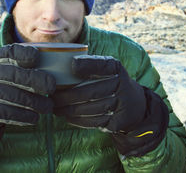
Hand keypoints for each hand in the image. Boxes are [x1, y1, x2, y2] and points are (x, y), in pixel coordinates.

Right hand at [0, 43, 55, 130]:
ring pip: (9, 94)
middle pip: (11, 73)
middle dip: (34, 79)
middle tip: (52, 87)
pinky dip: (21, 116)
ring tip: (48, 107)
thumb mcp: (13, 72)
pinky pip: (2, 111)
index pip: (9, 51)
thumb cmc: (6, 85)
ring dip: (31, 101)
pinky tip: (34, 118)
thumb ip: (31, 68)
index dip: (22, 53)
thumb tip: (64, 67)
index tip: (36, 57)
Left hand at [52, 55, 167, 156]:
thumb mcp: (106, 68)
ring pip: (89, 109)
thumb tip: (59, 63)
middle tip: (51, 97)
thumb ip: (89, 64)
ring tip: (54, 107)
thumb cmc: (109, 81)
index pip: (103, 65)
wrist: (134, 105)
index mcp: (116, 69)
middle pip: (90, 92)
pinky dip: (76, 119)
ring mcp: (121, 105)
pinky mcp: (117, 122)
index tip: (71, 65)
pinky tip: (66, 116)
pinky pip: (93, 122)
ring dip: (68, 109)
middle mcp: (121, 85)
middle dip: (67, 96)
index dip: (88, 65)